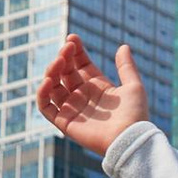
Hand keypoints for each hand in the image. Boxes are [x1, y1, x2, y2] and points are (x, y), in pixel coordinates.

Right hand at [36, 35, 148, 155]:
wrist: (129, 139)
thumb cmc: (135, 115)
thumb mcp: (134, 86)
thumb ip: (126, 67)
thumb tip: (123, 46)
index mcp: (98, 86)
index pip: (80, 64)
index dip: (75, 51)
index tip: (73, 38)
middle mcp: (83, 96)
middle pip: (65, 72)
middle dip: (64, 57)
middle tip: (67, 48)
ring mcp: (72, 109)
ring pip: (53, 86)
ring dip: (52, 71)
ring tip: (59, 61)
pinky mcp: (64, 122)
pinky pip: (45, 107)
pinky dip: (42, 93)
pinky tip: (48, 81)